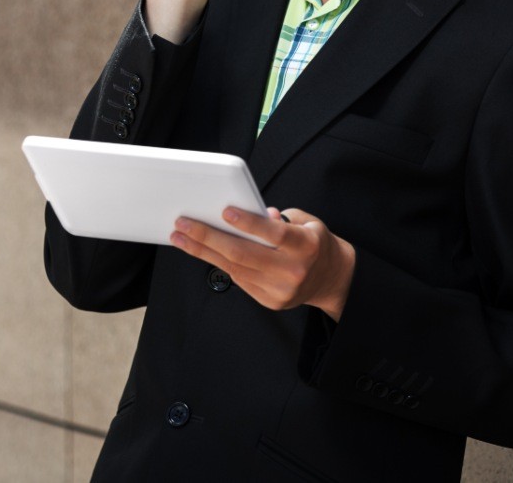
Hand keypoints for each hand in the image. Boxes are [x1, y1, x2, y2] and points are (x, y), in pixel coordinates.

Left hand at [170, 206, 356, 321]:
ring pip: (234, 268)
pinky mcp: (270, 301)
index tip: (225, 211)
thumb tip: (252, 214)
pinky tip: (201, 251)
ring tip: (181, 237)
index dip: (249, 223)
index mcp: (306, 245)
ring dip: (203, 251)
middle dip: (208, 237)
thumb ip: (280, 218)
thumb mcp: (306, 222)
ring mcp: (280, 290)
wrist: (331, 278)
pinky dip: (217, 264)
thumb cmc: (314, 242)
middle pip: (243, 254)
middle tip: (183, 223)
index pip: (274, 233)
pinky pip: (238, 280)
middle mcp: (293, 270)